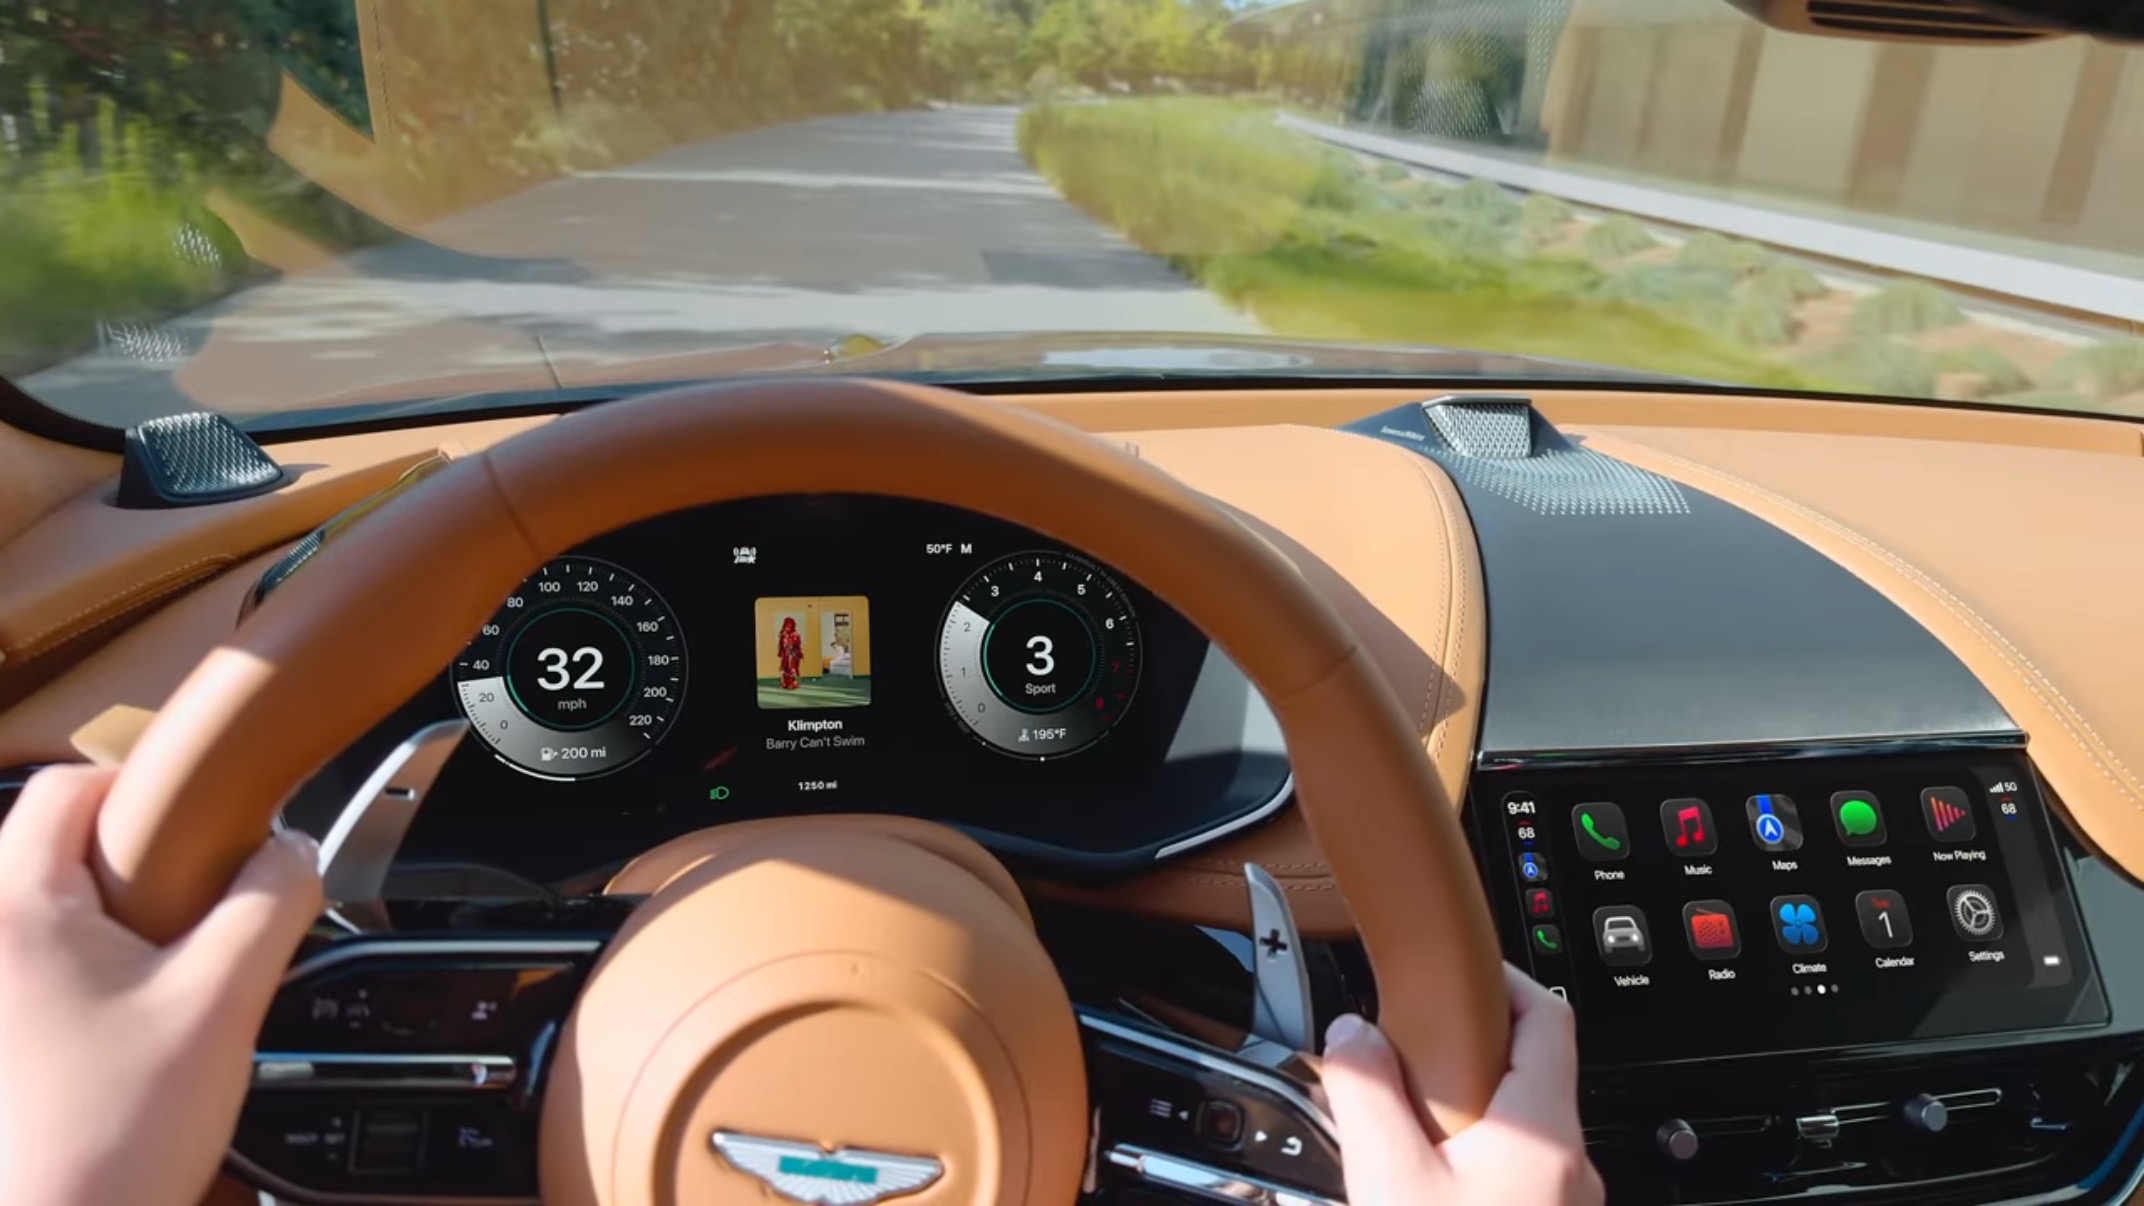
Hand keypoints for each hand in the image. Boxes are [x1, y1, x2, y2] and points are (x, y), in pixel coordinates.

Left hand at [0, 765, 320, 1205]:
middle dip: (136, 863)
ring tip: (163, 975)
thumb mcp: (221, 1005)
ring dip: (111, 921)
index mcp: (17, 907)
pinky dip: (83, 972)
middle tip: (195, 910)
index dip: (152, 790)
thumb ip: (270, 907)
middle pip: (55, 844)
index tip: (210, 828)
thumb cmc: (107, 1138)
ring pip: (47, 909)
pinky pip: (34, 966)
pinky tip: (125, 1024)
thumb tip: (296, 851)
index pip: (71, 786)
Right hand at [1323, 963, 1601, 1205]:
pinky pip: (1507, 1174)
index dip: (1501, 979)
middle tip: (1405, 1059)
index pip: (1547, 1015)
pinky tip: (1418, 1184)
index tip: (1455, 974)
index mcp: (1546, 1135)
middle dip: (1460, 1057)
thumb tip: (1352, 1037)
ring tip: (1398, 1131)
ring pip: (1512, 1129)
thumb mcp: (1389, 1183)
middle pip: (1523, 1072)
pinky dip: (1464, 1162)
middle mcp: (1570, 1167)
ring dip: (1459, 1117)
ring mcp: (1561, 1203)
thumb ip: (1368, 1098)